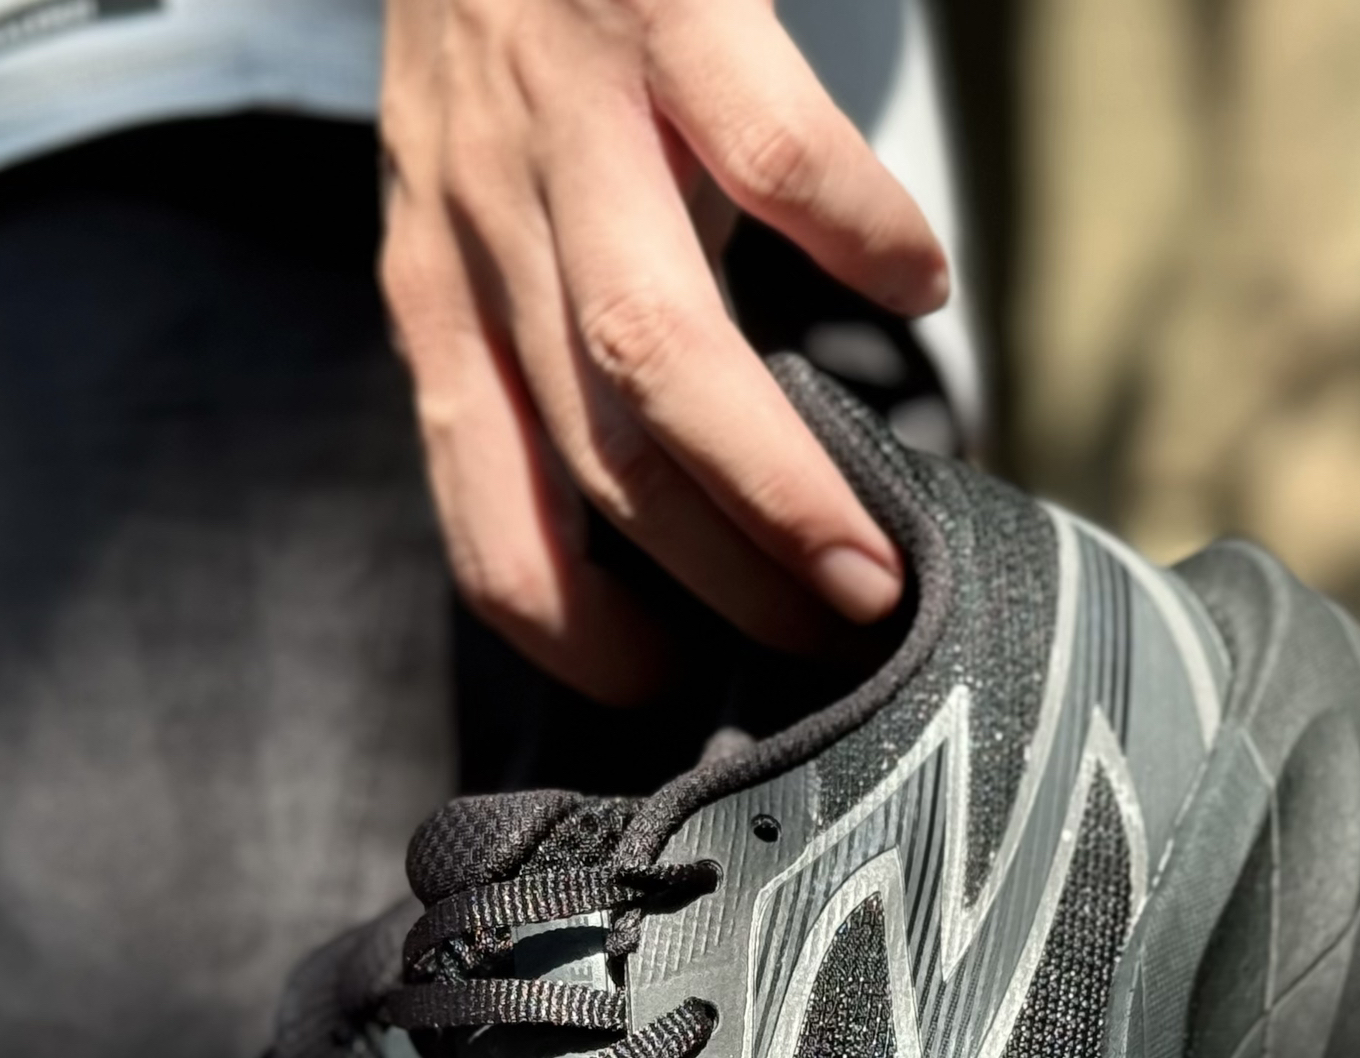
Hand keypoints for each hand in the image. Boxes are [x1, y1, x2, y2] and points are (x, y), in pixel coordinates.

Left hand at [380, 0, 949, 699]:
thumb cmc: (501, 18)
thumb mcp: (471, 202)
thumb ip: (534, 330)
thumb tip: (661, 498)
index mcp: (439, 295)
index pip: (487, 524)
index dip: (580, 635)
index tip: (677, 687)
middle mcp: (482, 228)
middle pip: (596, 470)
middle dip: (725, 590)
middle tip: (837, 648)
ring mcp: (565, 121)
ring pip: (656, 363)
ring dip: (775, 486)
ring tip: (875, 564)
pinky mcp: (664, 11)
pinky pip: (771, 156)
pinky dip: (862, 238)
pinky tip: (920, 282)